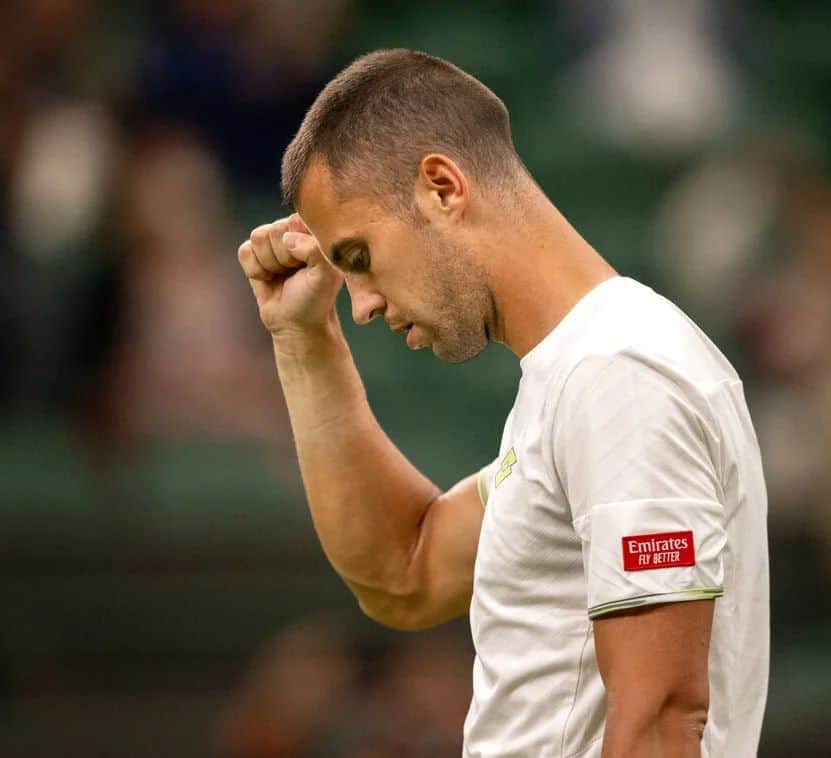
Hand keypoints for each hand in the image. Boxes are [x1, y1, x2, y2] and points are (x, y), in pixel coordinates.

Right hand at [238, 214, 342, 335]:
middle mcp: (291, 231)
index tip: (308, 264)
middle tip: (295, 272)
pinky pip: (245, 251)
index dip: (298, 244)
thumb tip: (286, 238)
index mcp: (312, 230)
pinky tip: (269, 279)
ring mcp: (271, 242)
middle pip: (274, 229)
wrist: (296, 324)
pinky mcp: (253, 255)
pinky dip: (255, 270)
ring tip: (283, 275)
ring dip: (270, 263)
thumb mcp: (326, 274)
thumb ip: (314, 249)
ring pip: (258, 237)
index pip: (296, 220)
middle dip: (284, 257)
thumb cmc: (316, 298)